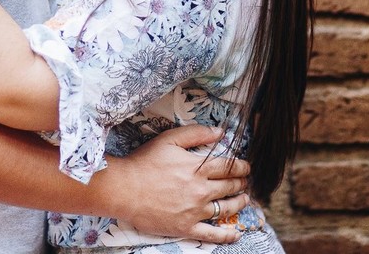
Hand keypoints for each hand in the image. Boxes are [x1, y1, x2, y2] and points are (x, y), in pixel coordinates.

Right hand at [113, 125, 250, 244]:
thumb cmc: (144, 162)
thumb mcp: (169, 139)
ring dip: (239, 203)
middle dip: (241, 183)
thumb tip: (220, 132)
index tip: (245, 166)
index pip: (228, 166)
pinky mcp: (185, 227)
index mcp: (198, 168)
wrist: (123, 189)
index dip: (241, 166)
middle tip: (245, 181)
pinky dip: (226, 235)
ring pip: (226, 208)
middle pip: (230, 186)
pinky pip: (211, 234)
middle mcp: (200, 190)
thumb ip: (196, 134)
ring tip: (244, 199)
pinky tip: (236, 234)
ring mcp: (194, 211)